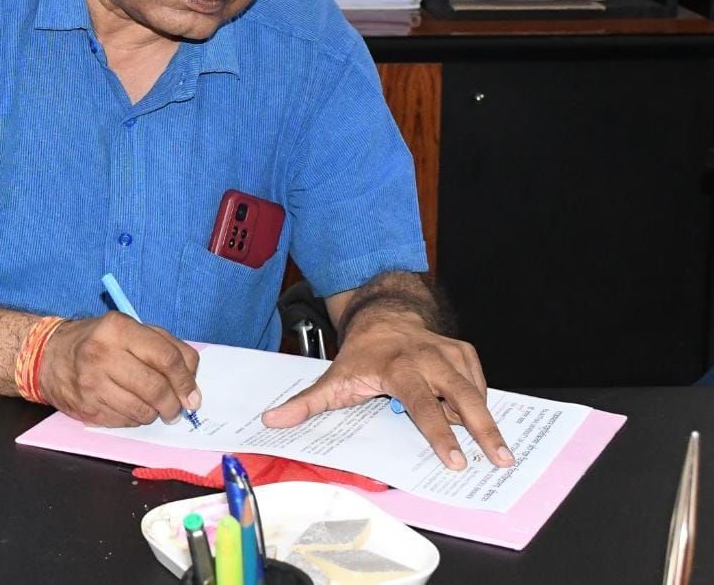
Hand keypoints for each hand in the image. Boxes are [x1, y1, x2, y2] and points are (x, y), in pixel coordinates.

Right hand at [37, 313, 201, 426]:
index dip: (186, 380)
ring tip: (155, 407)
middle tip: (178, 408)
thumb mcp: (129, 328)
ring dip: (156, 413)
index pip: (165, 357)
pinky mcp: (87, 408)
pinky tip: (131, 407)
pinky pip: (125, 422)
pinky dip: (136, 419)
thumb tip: (192, 377)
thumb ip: (164, 345)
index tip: (193, 395)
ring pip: (142, 410)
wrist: (49, 356)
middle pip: (155, 387)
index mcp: (119, 328)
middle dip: (174, 403)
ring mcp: (92, 384)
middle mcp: (103, 354)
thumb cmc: (98, 341)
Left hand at [261, 314, 513, 469]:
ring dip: (489, 418)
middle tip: (500, 458)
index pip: (421, 404)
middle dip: (482, 427)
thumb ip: (306, 403)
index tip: (455, 460)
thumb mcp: (332, 377)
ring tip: (503, 452)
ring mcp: (447, 353)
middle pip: (460, 395)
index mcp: (396, 367)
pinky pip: (479, 379)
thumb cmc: (360, 354)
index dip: (438, 433)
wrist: (383, 315)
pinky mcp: (463, 352)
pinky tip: (485, 422)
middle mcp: (426, 357)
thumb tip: (272, 421)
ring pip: (474, 387)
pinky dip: (484, 400)